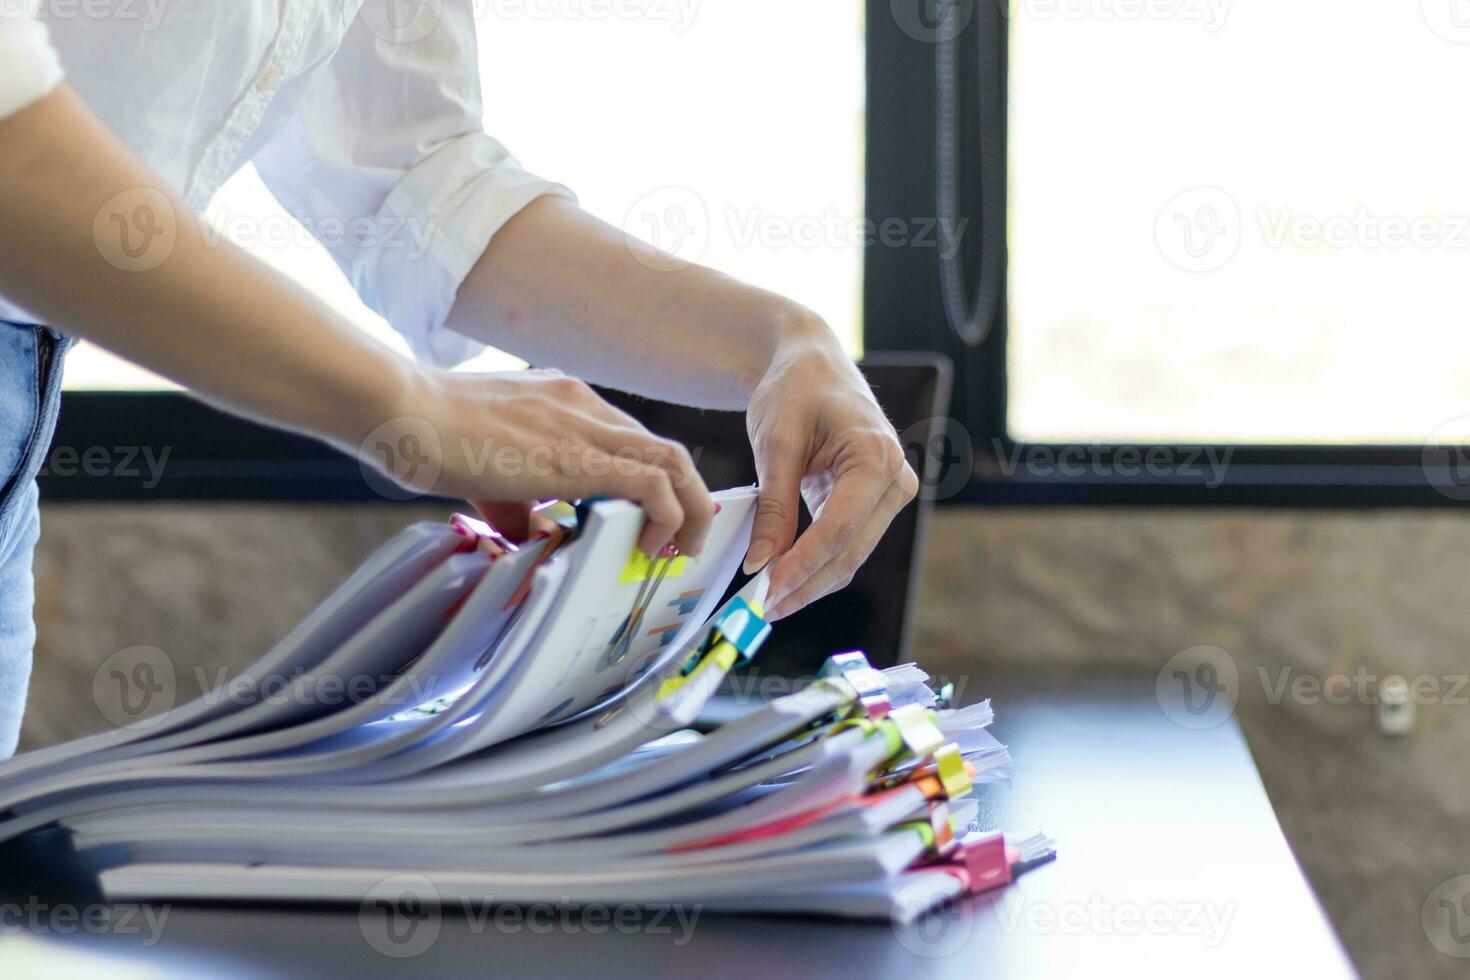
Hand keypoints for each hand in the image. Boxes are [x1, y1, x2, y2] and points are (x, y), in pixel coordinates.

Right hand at [362, 367, 715, 556]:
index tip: (651, 523)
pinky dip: (667, 516)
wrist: (402, 408)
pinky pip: (652, 484)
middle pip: (664, 450)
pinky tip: (650, 544)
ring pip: (674, 462)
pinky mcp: (577, 457)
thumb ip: (516, 498)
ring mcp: (584, 426)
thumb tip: (528, 534)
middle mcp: (584, 406)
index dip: (652, 485)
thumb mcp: (485, 466)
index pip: (631, 441)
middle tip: (678, 543)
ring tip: (680, 550)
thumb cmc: (425, 432)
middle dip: (686, 500)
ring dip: (690, 510)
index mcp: (565, 401)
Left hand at [743, 322, 918, 619]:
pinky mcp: (874, 504)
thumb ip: (773, 505)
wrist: (810, 364)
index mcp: (876, 455)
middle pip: (850, 551)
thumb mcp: (775, 441)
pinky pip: (847, 545)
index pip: (839, 528)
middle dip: (805, 584)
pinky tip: (783, 581)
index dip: (802, 565)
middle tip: (761, 608)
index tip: (767, 591)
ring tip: (767, 602)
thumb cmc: (794, 389)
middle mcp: (895, 479)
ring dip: (811, 582)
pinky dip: (816, 566)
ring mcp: (889, 494)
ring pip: (851, 556)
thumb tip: (761, 564)